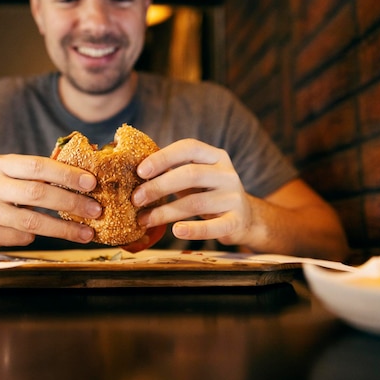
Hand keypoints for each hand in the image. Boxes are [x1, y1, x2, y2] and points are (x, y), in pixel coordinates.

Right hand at [0, 154, 101, 250]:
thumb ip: (42, 175)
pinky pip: (23, 237)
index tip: (91, 183)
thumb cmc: (3, 193)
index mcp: (1, 164)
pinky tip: (45, 235)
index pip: (38, 165)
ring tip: (87, 233)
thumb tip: (88, 179)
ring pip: (33, 222)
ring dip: (64, 229)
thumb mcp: (14, 176)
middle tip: (96, 210)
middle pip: (38, 193)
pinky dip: (37, 238)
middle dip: (71, 202)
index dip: (66, 174)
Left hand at [131, 139, 252, 245]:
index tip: (140, 171)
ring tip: (144, 220)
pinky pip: (212, 227)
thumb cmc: (208, 193)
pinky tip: (176, 231)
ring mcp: (233, 197)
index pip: (189, 148)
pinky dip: (193, 230)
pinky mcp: (236, 221)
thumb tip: (134, 170)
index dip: (163, 157)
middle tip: (136, 199)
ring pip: (196, 202)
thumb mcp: (196, 176)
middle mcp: (227, 173)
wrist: (245, 217)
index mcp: (215, 156)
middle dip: (159, 186)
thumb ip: (172, 170)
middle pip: (190, 174)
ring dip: (165, 212)